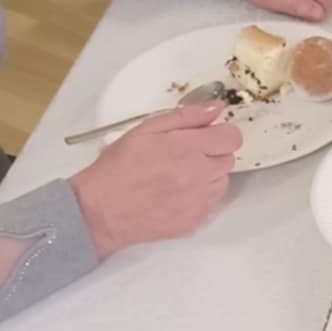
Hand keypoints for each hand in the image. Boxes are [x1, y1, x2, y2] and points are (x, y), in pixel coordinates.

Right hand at [71, 103, 241, 257]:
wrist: (100, 211)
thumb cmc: (118, 169)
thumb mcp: (146, 130)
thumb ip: (186, 116)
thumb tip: (214, 108)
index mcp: (187, 148)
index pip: (232, 137)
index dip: (221, 133)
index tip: (208, 135)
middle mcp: (198, 175)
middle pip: (228, 159)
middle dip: (212, 153)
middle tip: (185, 155)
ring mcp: (197, 201)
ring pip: (221, 182)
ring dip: (207, 176)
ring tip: (178, 175)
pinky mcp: (193, 221)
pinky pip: (209, 204)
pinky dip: (198, 197)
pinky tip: (174, 193)